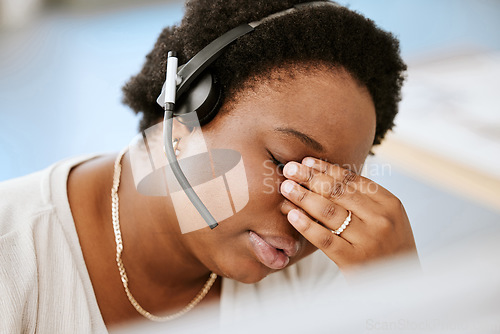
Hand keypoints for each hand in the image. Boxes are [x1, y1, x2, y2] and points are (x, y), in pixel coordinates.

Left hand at [280, 157, 417, 270]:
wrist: (401, 282)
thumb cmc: (388, 247)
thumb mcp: (386, 218)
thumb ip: (364, 199)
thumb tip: (327, 174)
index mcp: (389, 203)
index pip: (352, 180)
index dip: (326, 168)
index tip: (306, 161)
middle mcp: (380, 218)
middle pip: (337, 192)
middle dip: (310, 178)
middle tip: (288, 169)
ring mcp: (368, 239)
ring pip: (329, 211)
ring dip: (303, 197)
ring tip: (286, 188)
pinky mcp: (354, 260)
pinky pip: (325, 238)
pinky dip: (306, 225)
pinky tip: (292, 215)